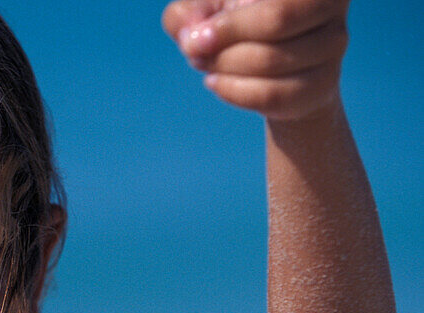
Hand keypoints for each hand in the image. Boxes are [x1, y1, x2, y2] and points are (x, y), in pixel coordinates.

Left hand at [162, 0, 348, 119]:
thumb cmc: (234, 28)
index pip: (273, 2)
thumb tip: (190, 31)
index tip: (197, 38)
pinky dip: (234, 91)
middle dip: (226, 42)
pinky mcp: (325, 85)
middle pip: (277, 20)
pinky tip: (217, 83)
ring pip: (272, 60)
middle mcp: (331, 3)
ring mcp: (334, 44)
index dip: (231, 23)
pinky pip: (274, 94)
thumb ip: (188, 13)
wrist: (269, 74)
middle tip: (196, 52)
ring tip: (206, 65)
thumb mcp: (204, 13)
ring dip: (225, 67)